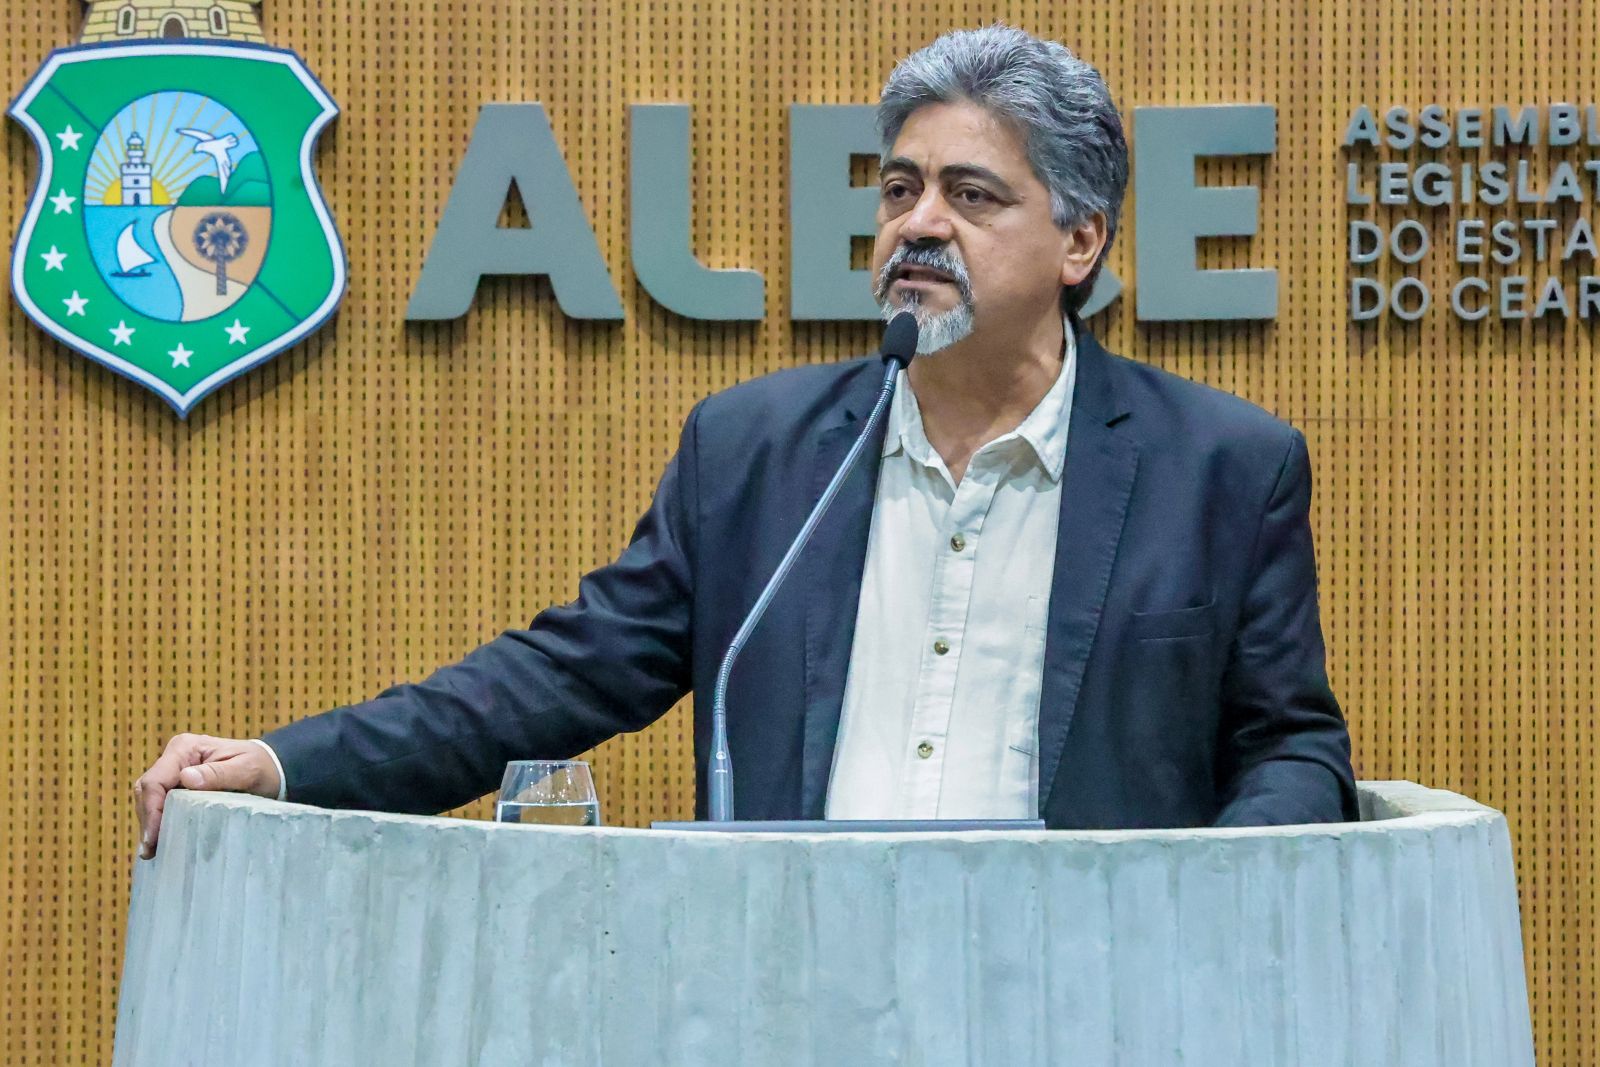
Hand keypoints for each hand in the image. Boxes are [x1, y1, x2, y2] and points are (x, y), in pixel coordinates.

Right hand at [134, 733, 280, 859]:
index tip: (153, 838)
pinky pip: (161, 803)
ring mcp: (174, 770)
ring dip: (151, 823)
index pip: (155, 780)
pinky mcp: (178, 784)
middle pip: (147, 790)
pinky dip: (159, 821)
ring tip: (154, 850)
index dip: (150, 810)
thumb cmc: (260, 766)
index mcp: (185, 748)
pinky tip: (162, 840)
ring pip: (150, 798)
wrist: (270, 766)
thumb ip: (218, 774)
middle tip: (150, 851)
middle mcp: (175, 757)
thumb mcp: (246, 769)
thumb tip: (186, 778)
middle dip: (147, 820)